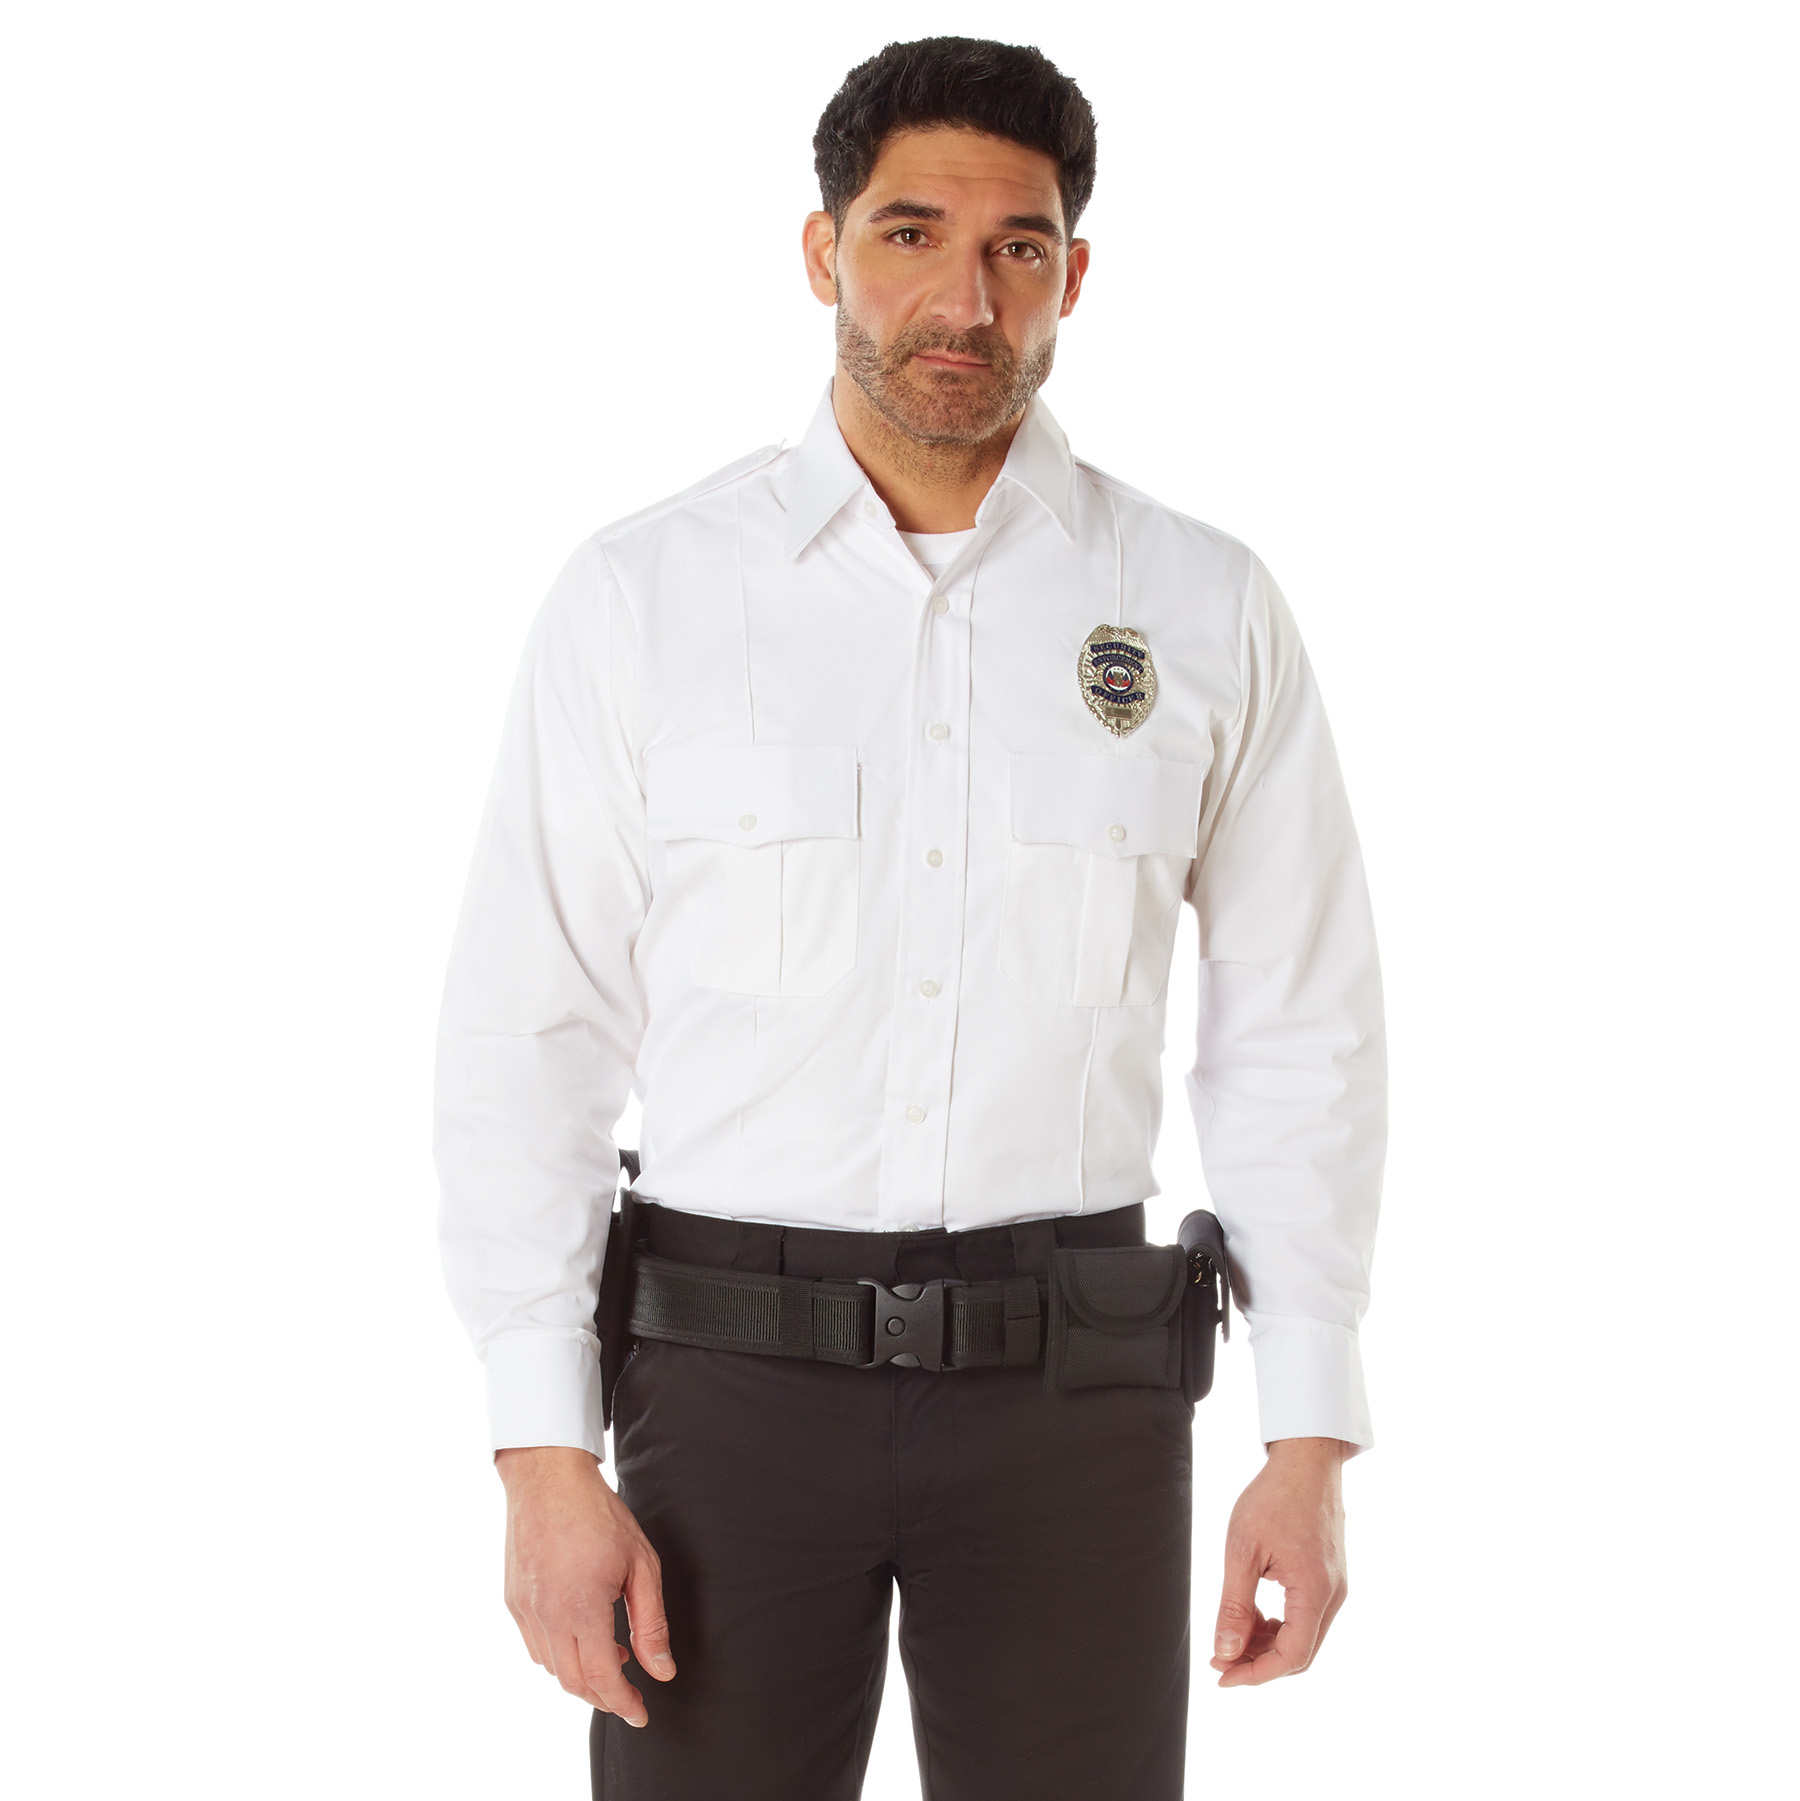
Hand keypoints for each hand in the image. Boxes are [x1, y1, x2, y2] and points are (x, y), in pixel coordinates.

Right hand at [495, 1446, 675, 1725]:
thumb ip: (651, 1622)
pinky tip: (582, 1637)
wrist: (548, 1478)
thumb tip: (662, 1669)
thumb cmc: (598, 1514)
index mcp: (582, 1607)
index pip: (603, 1677)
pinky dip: (559, 1657)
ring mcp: (524, 1611)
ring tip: (613, 1658)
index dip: (623, 1703)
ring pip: (552, 1668)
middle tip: (628, 1694)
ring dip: (582, 1676)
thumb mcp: (641, 1563)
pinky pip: (535, 1647)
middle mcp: (547, 1616)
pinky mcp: (512, 1601)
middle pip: (575, 1682)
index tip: (640, 1713)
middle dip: (604, 1697)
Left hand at [1210, 1436, 1350, 1686]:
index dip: (1256, 1673)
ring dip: (1270, 1644)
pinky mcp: (1331, 1577)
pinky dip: (1283, 1625)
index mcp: (1315, 1590)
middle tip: (1220, 1657)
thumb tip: (1226, 1650)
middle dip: (1259, 1662)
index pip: (1291, 1656)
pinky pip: (1309, 1617)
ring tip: (1233, 1635)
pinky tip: (1256, 1615)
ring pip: (1305, 1637)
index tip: (1222, 1675)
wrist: (1307, 1460)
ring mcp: (1337, 1586)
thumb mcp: (1243, 1550)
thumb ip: (1235, 1604)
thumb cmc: (1274, 1496)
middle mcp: (1334, 1595)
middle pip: (1301, 1653)